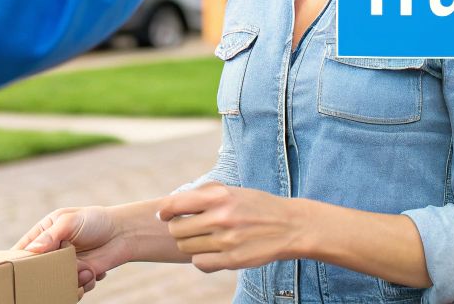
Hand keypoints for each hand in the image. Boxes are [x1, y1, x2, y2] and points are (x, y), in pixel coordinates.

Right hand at [15, 205, 131, 294]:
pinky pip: (74, 290)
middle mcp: (51, 254)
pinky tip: (93, 271)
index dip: (18, 262)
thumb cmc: (94, 221)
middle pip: (37, 273)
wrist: (121, 233)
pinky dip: (84, 284)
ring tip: (85, 267)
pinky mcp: (78, 279)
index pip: (22, 251)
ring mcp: (64, 268)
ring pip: (56, 284)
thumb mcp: (70, 221)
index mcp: (43, 235)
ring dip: (71, 279)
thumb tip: (33, 249)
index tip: (21, 269)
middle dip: (49, 274)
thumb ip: (51, 235)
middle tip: (62, 269)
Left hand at [155, 184, 306, 273]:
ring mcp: (226, 240)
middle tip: (190, 228)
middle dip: (179, 229)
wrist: (290, 226)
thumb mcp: (232, 191)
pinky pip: (200, 263)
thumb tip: (170, 204)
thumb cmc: (257, 206)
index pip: (176, 204)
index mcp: (219, 195)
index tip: (163, 215)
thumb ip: (203, 195)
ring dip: (191, 244)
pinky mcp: (233, 260)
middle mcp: (221, 217)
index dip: (165, 210)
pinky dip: (201, 258)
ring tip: (204, 238)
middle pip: (177, 229)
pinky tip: (212, 251)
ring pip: (186, 247)